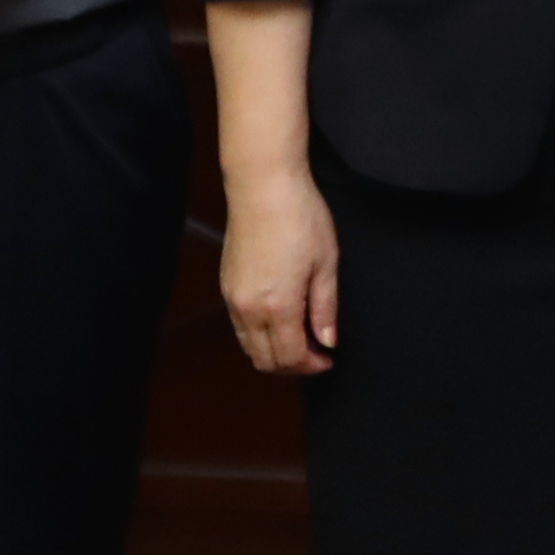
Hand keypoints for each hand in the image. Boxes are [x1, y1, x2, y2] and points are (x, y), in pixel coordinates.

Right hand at [222, 168, 341, 375]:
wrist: (263, 188)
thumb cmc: (299, 218)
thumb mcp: (326, 264)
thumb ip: (325, 308)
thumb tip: (328, 340)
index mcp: (278, 307)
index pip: (290, 358)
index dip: (311, 366)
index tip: (328, 359)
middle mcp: (248, 310)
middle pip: (265, 360)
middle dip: (292, 365)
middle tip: (316, 353)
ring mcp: (232, 299)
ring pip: (249, 347)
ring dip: (274, 352)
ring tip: (301, 338)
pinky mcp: (226, 286)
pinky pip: (239, 327)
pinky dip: (259, 336)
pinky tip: (280, 320)